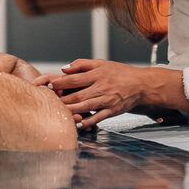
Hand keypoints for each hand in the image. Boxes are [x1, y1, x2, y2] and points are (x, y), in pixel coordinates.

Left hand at [32, 59, 160, 129]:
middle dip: (61, 100)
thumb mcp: (101, 63)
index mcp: (97, 74)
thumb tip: (63, 69)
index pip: (74, 79)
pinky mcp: (112, 111)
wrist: (141, 85)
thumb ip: (81, 65)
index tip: (47, 85)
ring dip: (71, 111)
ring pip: (85, 107)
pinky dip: (88, 121)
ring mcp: (107, 100)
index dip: (60, 82)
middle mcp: (101, 87)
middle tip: (47, 103)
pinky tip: (78, 124)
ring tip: (58, 114)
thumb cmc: (119, 73)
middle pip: (77, 95)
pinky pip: (98, 117)